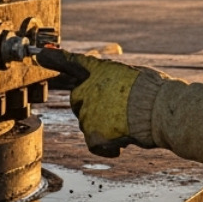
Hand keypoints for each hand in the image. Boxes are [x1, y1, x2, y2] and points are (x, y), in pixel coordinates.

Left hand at [36, 47, 202, 166]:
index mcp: (99, 70)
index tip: (40, 54)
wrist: (163, 110)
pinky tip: (124, 142)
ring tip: (129, 124)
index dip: (54, 58)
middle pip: (79, 102)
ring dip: (105, 129)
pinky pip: (96, 145)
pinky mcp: (93, 133)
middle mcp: (87, 87)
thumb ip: (113, 82)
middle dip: (94, 110)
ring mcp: (88, 111)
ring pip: (89, 125)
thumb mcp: (132, 76)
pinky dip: (109, 147)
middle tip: (119, 113)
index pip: (71, 61)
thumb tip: (111, 93)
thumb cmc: (156, 94)